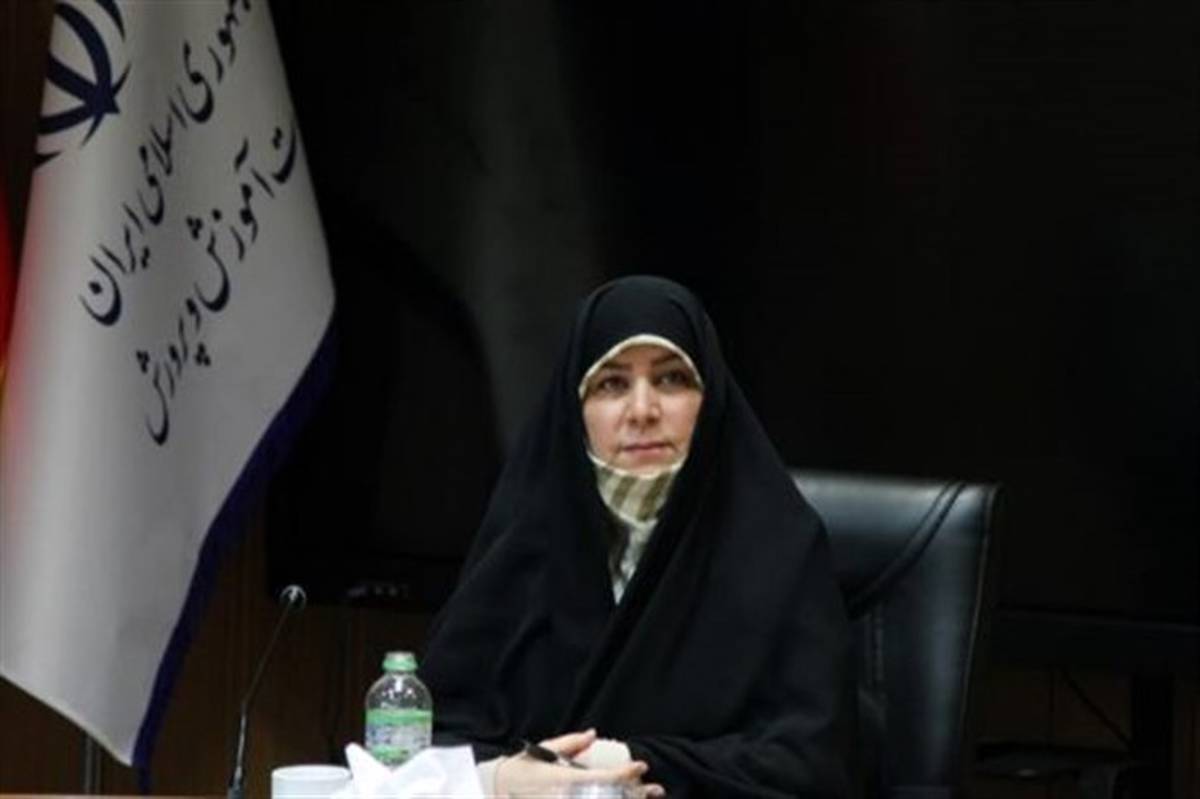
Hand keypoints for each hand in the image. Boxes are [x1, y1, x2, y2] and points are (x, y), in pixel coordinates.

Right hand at [494, 729, 664, 797]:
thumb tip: (592, 734)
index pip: (602, 779)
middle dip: (634, 794)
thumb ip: (569, 744)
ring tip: (646, 797)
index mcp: (564, 780)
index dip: (625, 774)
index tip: (641, 765)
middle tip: (654, 789)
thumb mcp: (543, 752)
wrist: (495, 791)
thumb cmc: (520, 770)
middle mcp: (568, 797)